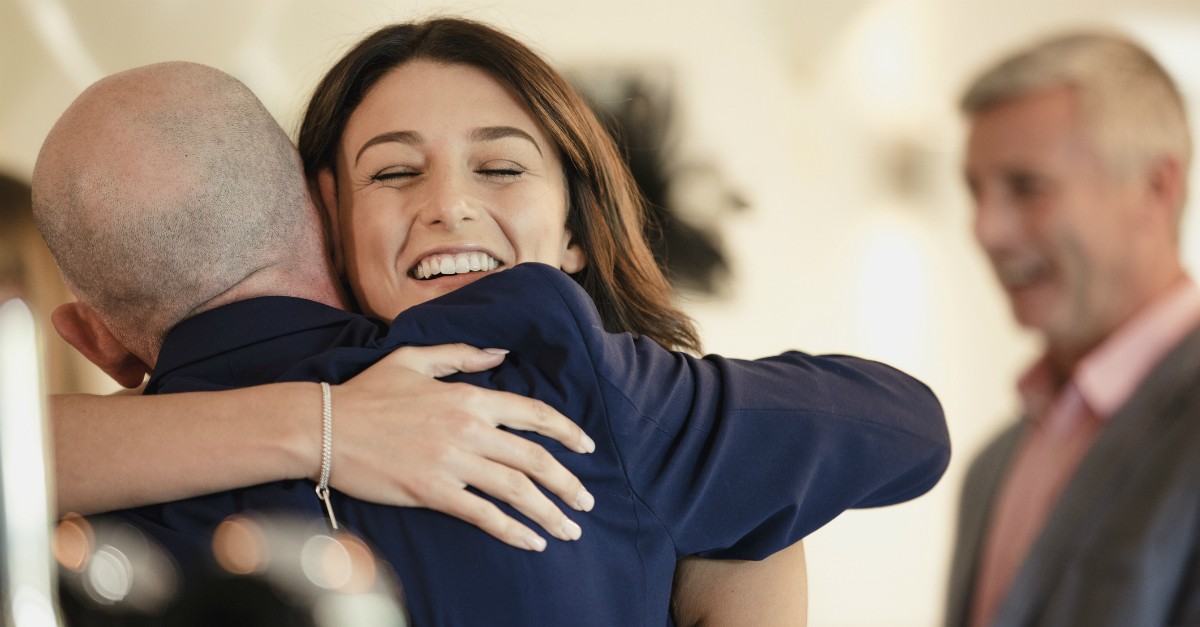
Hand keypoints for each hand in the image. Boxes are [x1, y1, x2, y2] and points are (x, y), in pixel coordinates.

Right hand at [325, 344, 595, 550]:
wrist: (323, 426)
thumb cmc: (367, 392)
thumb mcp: (415, 358)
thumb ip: (461, 354)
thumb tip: (500, 353)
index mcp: (469, 397)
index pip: (534, 414)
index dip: (567, 433)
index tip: (588, 448)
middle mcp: (468, 430)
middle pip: (534, 459)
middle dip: (568, 484)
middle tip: (586, 503)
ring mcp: (451, 462)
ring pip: (516, 490)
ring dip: (550, 512)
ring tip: (570, 530)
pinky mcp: (432, 491)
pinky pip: (483, 514)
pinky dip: (513, 530)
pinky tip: (532, 542)